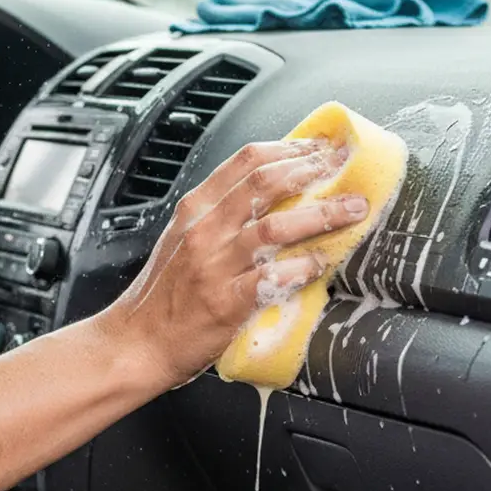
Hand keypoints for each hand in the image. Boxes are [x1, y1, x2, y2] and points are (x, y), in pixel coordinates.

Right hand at [100, 139, 368, 389]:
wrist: (137, 342)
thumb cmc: (162, 297)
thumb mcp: (181, 241)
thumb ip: (218, 218)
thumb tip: (269, 200)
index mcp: (194, 210)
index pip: (245, 161)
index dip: (289, 148)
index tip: (319, 147)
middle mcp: (204, 231)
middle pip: (266, 183)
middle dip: (313, 170)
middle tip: (344, 167)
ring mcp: (215, 265)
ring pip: (276, 226)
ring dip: (322, 214)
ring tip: (353, 210)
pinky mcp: (226, 302)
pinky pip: (273, 277)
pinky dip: (303, 267)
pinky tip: (322, 263)